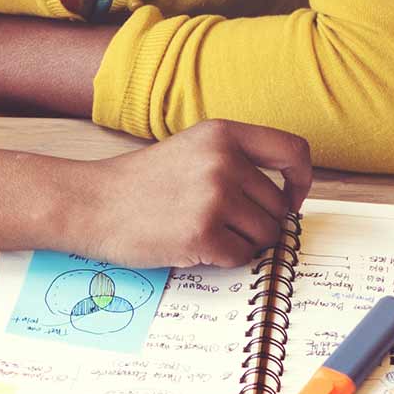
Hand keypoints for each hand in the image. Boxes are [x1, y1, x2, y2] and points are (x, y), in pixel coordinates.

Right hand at [61, 119, 315, 268]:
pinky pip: (241, 257)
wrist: (92, 203)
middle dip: (259, 223)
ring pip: (265, 235)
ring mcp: (214, 197)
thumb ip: (237, 161)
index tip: (292, 198)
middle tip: (222, 224)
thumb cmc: (143, 182)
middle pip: (279, 207)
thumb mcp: (193, 148)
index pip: (294, 151)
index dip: (301, 180)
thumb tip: (287, 199)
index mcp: (224, 134)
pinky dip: (224, 259)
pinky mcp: (202, 233)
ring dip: (243, 243)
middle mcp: (224, 161)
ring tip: (206, 232)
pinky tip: (195, 246)